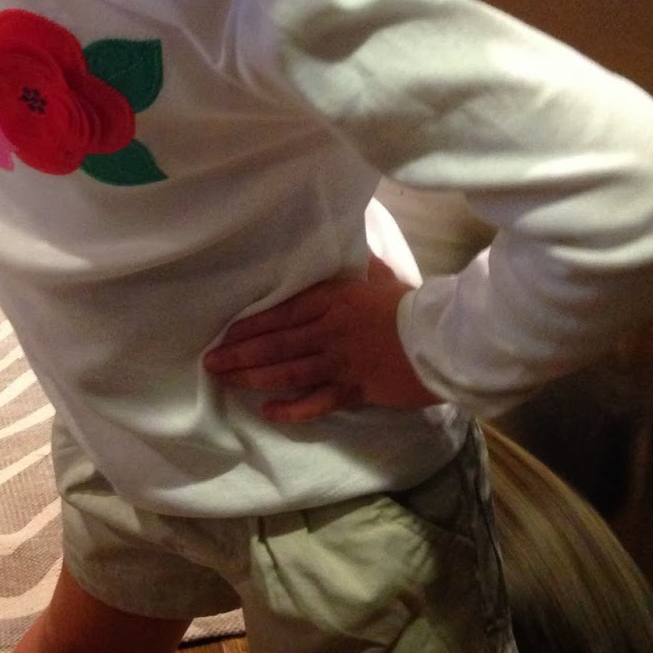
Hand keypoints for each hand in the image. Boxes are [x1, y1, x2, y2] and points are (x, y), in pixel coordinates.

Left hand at [203, 256, 438, 420]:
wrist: (443, 339)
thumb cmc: (411, 304)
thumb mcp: (381, 275)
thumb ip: (361, 262)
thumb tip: (356, 240)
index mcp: (333, 300)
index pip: (282, 312)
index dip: (250, 325)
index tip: (225, 334)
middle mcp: (329, 331)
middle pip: (276, 343)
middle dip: (239, 353)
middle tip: (210, 362)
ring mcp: (339, 362)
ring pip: (287, 371)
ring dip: (253, 377)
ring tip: (226, 380)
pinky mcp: (354, 389)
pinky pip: (316, 402)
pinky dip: (292, 409)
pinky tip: (269, 412)